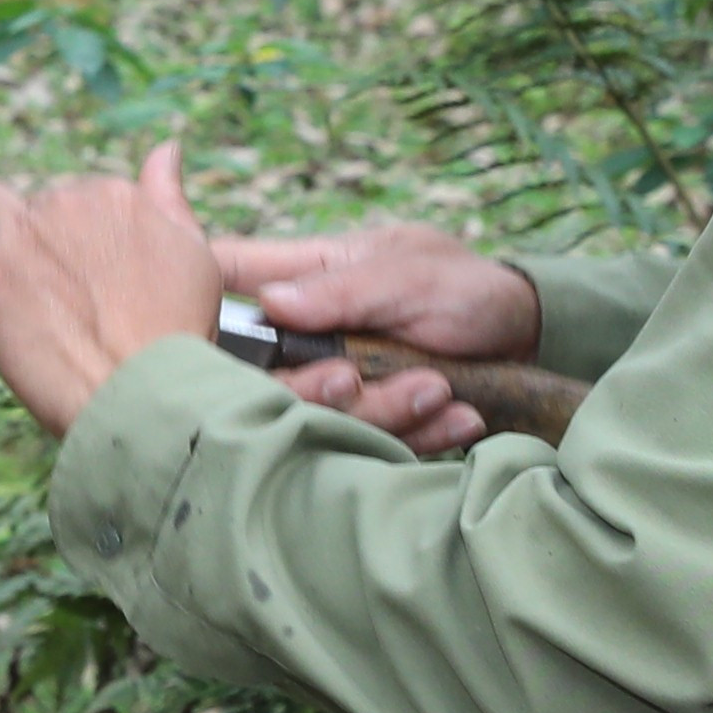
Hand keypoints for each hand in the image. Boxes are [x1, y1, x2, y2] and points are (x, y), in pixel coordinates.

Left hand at [0, 144, 239, 439]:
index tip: (71, 265)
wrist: (142, 393)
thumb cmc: (172, 342)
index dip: (74, 234)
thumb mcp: (195, 259)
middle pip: (37, 204)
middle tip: (41, 285)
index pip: (83, 197)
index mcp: (122, 198)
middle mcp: (73, 202)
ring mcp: (28, 231)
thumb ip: (170, 200)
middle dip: (36, 235)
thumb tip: (165, 151)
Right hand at [206, 207, 540, 457]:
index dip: (190, 296)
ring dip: (381, 411)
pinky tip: (456, 419)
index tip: (185, 327)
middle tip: (354, 381)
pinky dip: (415, 435)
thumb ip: (343, 290)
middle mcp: (304, 329)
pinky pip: (364, 439)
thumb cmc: (468, 288)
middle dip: (313, 386)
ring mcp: (332, 374)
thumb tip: (270, 305)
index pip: (222, 273)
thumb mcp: (412, 277)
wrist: (527, 334)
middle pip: (263, 368)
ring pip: (315, 412)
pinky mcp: (364, 415)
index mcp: (301, 273)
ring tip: (438, 391)